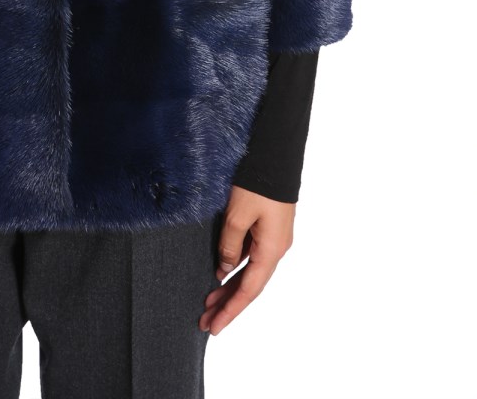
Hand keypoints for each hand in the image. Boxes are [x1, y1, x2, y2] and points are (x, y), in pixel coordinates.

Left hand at [199, 185, 294, 335]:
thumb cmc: (257, 182)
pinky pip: (250, 255)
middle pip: (249, 285)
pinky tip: (220, 272)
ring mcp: (273, 238)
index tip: (214, 327)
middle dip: (227, 303)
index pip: (249, 290)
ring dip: (229, 286)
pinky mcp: (268, 227)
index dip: (230, 310)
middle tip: (204, 321)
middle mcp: (276, 248)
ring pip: (249, 271)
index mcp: (272, 250)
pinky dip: (234, 266)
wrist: (275, 153)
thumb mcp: (237, 215)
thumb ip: (229, 245)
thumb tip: (224, 269)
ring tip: (208, 302)